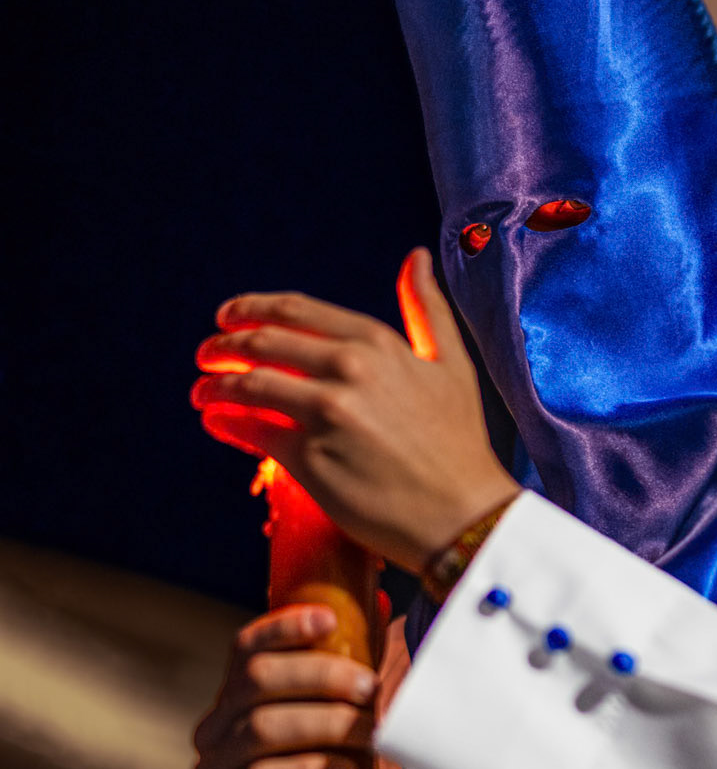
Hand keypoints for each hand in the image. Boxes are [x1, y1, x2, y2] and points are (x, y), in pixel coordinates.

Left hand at [192, 247, 516, 570]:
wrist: (461, 511)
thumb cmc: (458, 440)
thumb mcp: (450, 363)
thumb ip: (426, 308)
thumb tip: (416, 257)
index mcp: (377, 342)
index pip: (297, 311)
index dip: (254, 309)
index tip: (229, 316)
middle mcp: (348, 369)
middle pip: (263, 343)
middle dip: (223, 346)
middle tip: (206, 354)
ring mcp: (326, 413)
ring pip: (248, 385)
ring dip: (214, 386)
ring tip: (203, 393)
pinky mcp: (310, 459)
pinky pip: (252, 431)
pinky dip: (226, 423)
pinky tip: (217, 423)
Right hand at [194, 602, 376, 768]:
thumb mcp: (341, 721)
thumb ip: (352, 668)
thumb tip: (380, 605)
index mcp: (237, 697)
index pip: (246, 647)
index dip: (284, 626)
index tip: (330, 620)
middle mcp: (215, 729)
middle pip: (258, 680)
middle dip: (321, 676)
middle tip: (372, 689)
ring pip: (262, 729)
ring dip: (326, 724)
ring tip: (371, 733)